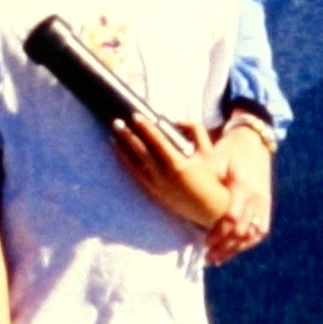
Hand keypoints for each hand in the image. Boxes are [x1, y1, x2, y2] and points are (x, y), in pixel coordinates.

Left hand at [108, 116, 233, 231]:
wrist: (209, 208)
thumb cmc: (209, 176)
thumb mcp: (207, 151)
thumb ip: (195, 130)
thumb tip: (176, 120)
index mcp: (178, 164)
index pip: (157, 141)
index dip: (145, 127)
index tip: (135, 116)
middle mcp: (164, 175)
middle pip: (141, 151)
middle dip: (128, 136)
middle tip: (117, 122)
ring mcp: (156, 185)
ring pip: (134, 164)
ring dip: (122, 148)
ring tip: (113, 135)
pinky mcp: (153, 192)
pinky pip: (135, 175)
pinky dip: (126, 162)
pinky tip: (119, 153)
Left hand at [202, 119, 275, 263]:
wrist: (253, 142)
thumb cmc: (227, 151)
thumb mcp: (214, 160)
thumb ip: (203, 179)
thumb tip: (180, 195)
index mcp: (242, 185)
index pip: (232, 216)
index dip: (219, 232)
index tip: (206, 242)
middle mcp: (257, 197)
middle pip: (243, 230)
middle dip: (225, 246)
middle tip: (207, 257)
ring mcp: (264, 204)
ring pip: (252, 235)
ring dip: (235, 249)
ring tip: (216, 259)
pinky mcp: (266, 207)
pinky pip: (259, 231)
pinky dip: (246, 244)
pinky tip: (232, 252)